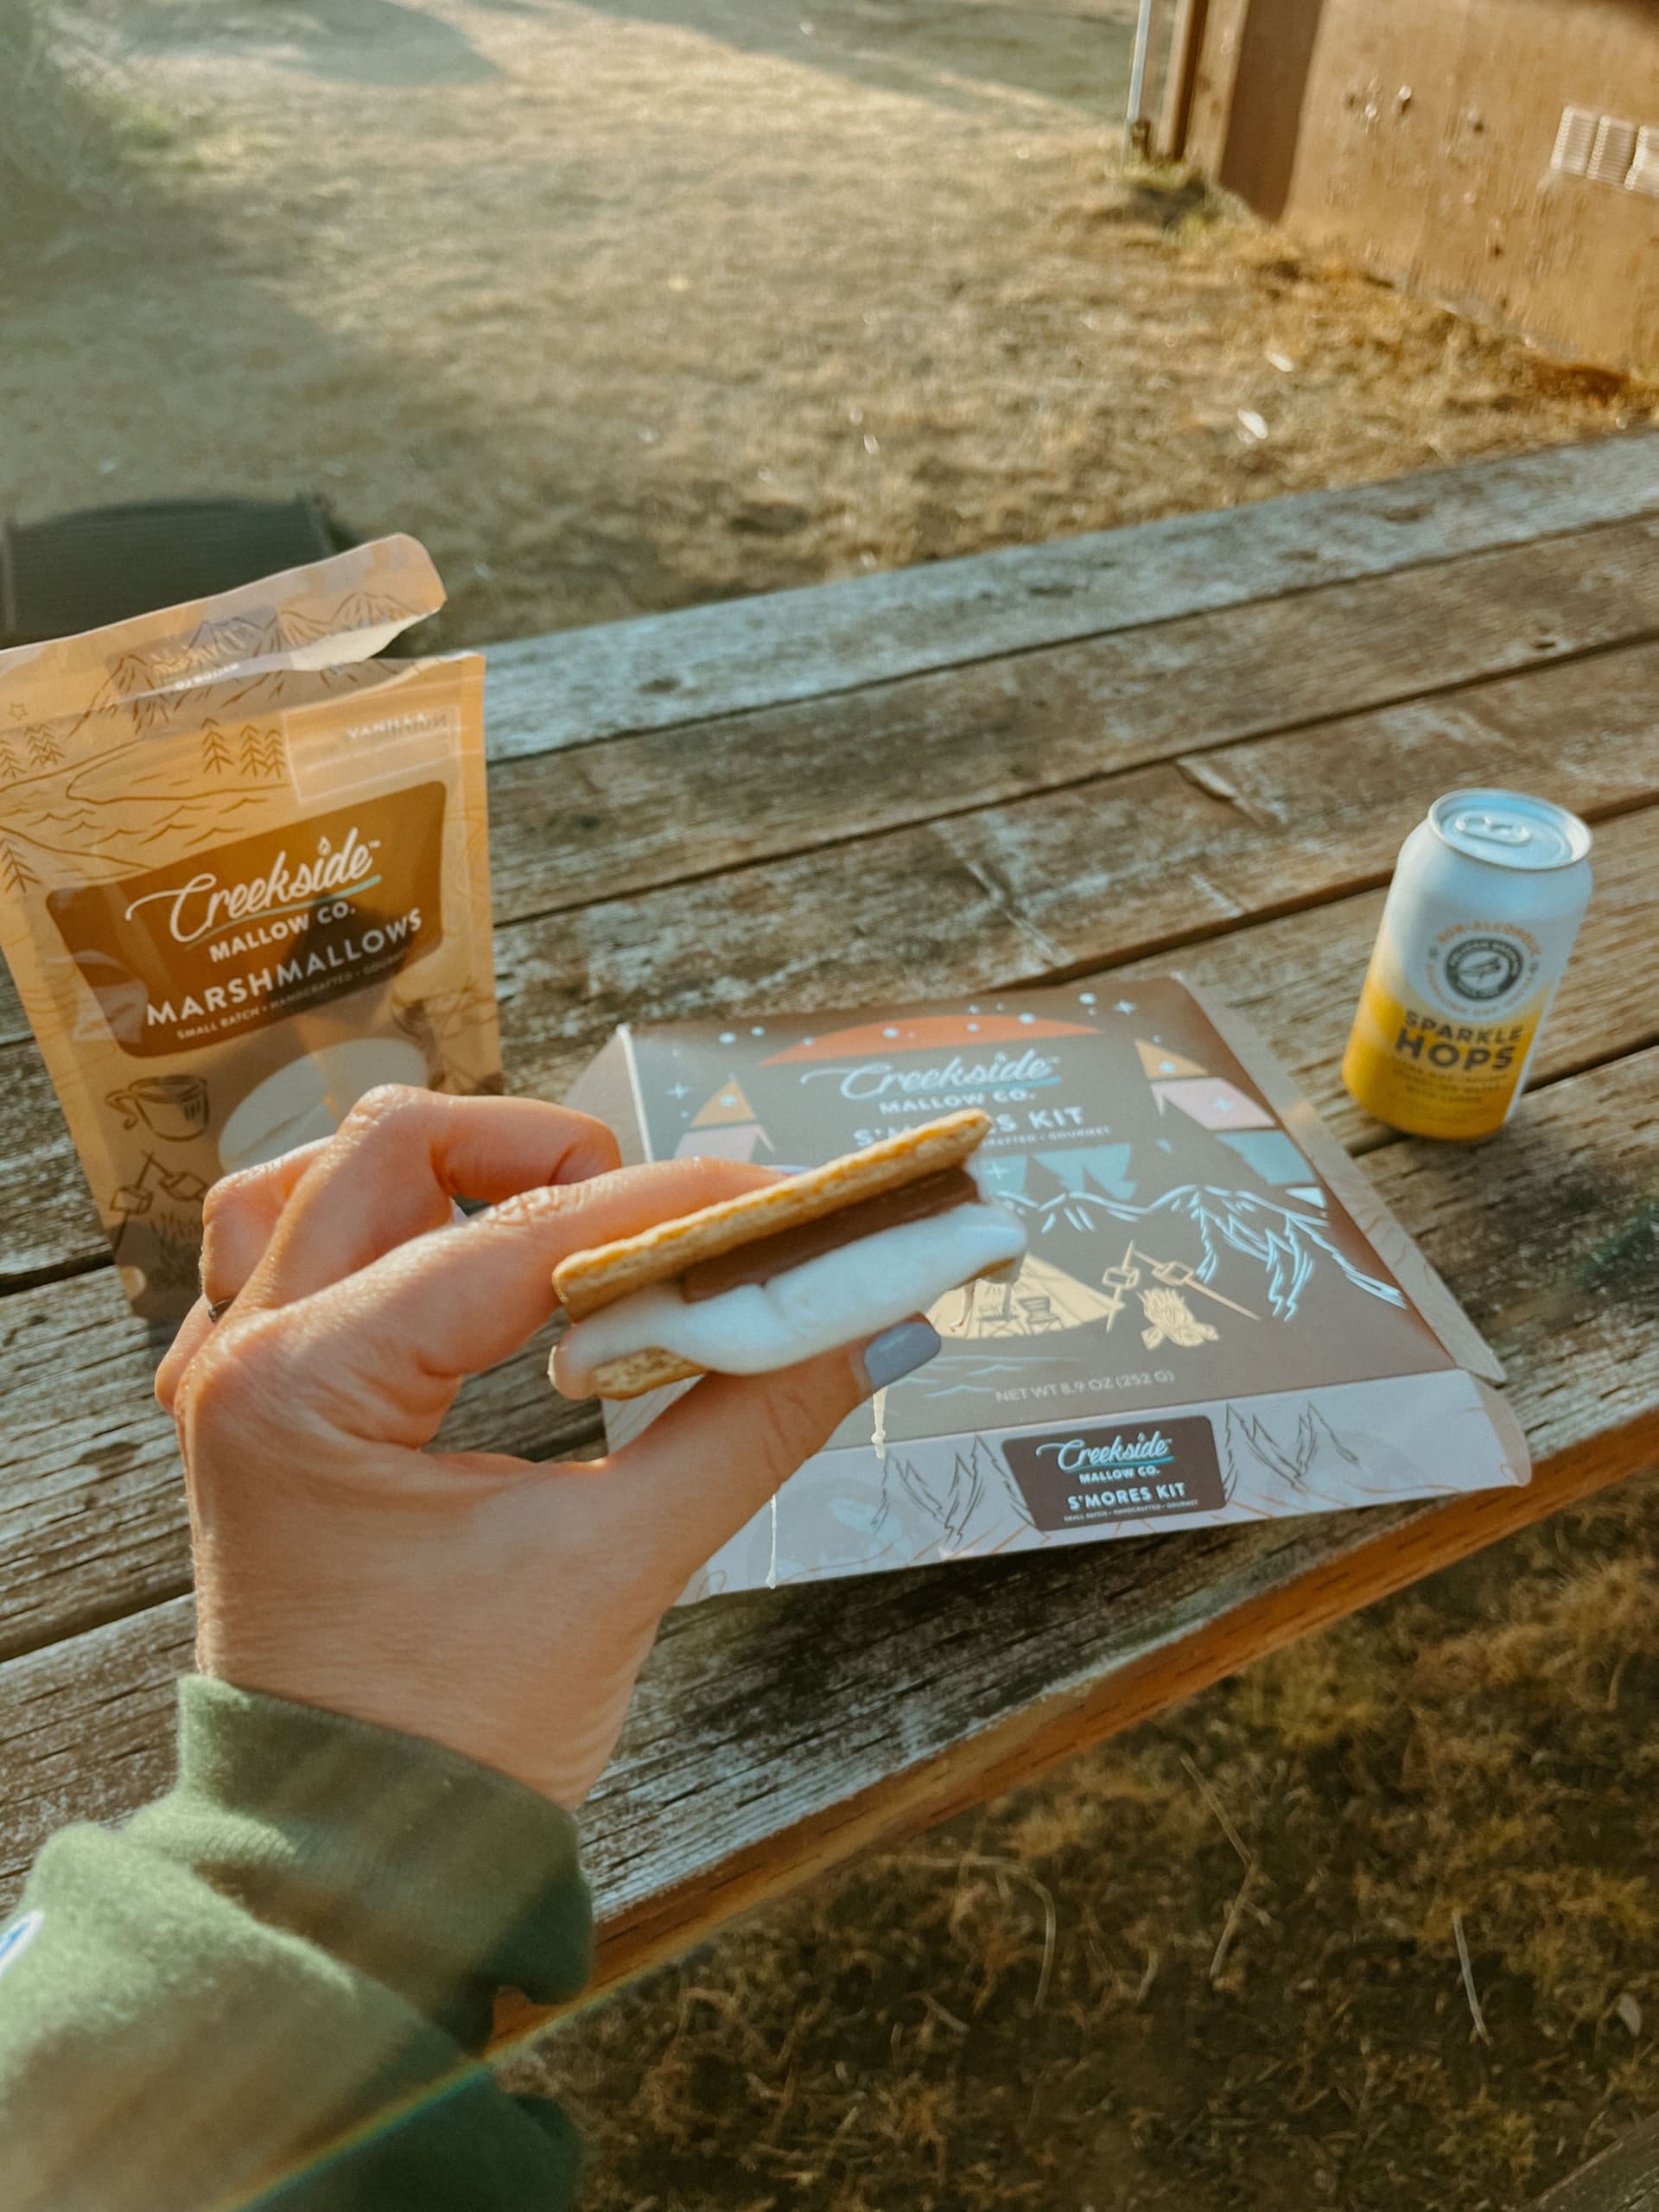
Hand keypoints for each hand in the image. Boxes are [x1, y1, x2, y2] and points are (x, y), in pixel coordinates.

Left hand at [155, 1088, 906, 1806]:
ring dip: (441, 1177)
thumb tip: (874, 1323)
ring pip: (315, 1183)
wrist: (346, 1873)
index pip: (517, 1233)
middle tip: (661, 1220)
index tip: (785, 1198)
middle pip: (392, 1148)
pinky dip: (372, 1239)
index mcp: (311, 1388)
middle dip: (547, 1150)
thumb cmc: (456, 1743)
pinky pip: (277, 1264)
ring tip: (551, 1221)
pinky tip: (450, 1277)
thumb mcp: (619, 1571)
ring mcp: (230, 1384)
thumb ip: (750, 1427)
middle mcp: (247, 1359)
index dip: (671, 1201)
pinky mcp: (254, 1420)